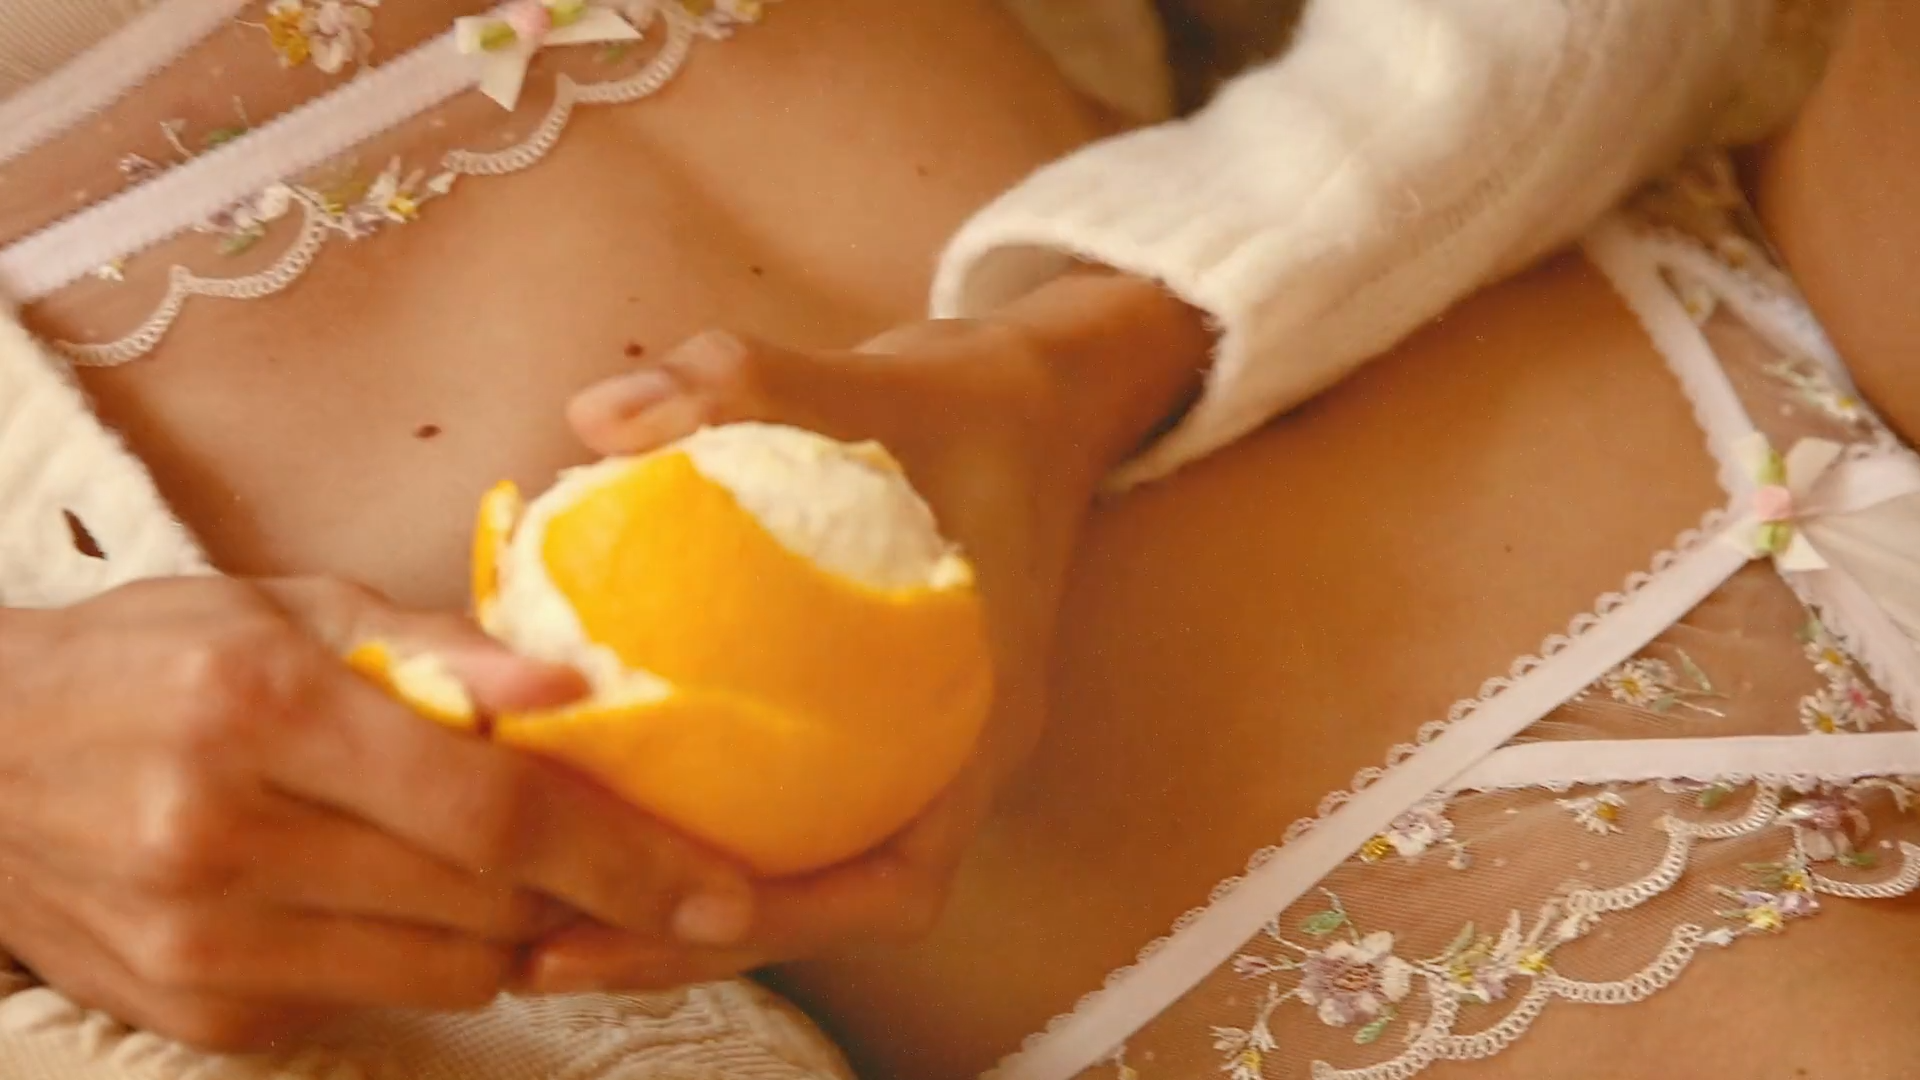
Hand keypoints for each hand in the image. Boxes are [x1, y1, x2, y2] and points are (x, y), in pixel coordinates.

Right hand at [0, 575, 751, 1049]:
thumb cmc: (145, 661)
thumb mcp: (283, 607)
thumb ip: (437, 648)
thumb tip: (573, 690)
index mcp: (263, 712)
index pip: (493, 814)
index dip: (629, 860)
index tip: (729, 891)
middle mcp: (225, 841)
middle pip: (490, 909)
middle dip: (583, 889)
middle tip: (622, 854)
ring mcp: (202, 947)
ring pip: (452, 976)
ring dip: (511, 929)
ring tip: (494, 864)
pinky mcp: (196, 1016)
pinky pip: (376, 1003)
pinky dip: (420, 957)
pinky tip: (383, 893)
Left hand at [523, 268, 1210, 988]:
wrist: (1026, 403)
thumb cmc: (967, 404)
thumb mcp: (869, 374)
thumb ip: (740, 379)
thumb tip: (593, 414)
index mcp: (979, 720)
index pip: (900, 880)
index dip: (789, 924)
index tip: (667, 921)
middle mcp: (942, 765)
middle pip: (824, 907)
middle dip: (691, 945)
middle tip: (548, 958)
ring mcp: (903, 753)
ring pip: (794, 873)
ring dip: (675, 905)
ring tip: (537, 917)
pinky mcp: (858, 727)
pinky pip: (774, 804)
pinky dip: (685, 822)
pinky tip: (578, 798)